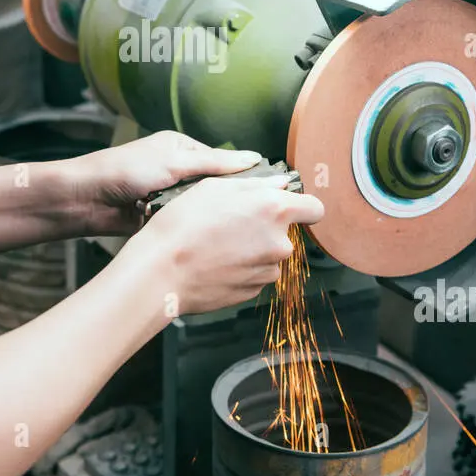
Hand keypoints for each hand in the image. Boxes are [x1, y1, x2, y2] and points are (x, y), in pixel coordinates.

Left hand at [69, 130, 265, 235]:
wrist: (84, 199)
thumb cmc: (124, 170)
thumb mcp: (174, 161)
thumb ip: (214, 163)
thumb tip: (254, 159)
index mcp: (183, 149)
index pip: (224, 163)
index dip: (245, 178)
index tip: (272, 192)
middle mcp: (178, 171)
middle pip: (215, 189)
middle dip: (228, 202)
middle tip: (257, 217)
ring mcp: (169, 197)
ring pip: (201, 210)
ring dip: (207, 217)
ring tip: (236, 231)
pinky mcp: (160, 219)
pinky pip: (185, 224)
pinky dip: (191, 229)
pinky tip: (208, 239)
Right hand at [123, 175, 324, 316]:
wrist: (161, 271)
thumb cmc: (183, 223)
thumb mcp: (214, 187)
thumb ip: (256, 184)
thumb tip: (282, 185)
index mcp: (274, 210)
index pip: (315, 208)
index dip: (303, 206)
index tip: (288, 207)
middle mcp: (279, 243)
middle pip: (285, 233)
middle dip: (265, 228)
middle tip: (230, 223)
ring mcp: (267, 271)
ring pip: (269, 255)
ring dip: (252, 250)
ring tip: (217, 244)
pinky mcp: (253, 291)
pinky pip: (254, 274)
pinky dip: (241, 268)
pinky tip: (214, 262)